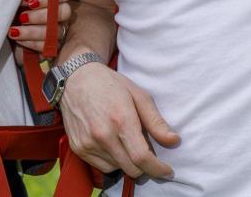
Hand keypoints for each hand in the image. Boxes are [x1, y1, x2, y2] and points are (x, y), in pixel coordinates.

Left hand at [9, 0, 72, 52]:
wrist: (5, 36)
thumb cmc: (12, 16)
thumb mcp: (16, 3)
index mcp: (53, 0)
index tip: (30, 2)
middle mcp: (60, 15)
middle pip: (64, 12)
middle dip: (41, 15)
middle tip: (22, 17)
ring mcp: (58, 32)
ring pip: (55, 31)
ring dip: (32, 31)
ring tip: (14, 31)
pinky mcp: (52, 48)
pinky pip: (48, 46)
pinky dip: (31, 43)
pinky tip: (18, 40)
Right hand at [61, 62, 180, 179]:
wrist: (76, 79)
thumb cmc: (110, 85)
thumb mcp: (139, 95)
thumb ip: (156, 121)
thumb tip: (174, 141)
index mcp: (121, 120)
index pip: (142, 158)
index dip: (158, 169)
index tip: (168, 171)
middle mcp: (103, 135)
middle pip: (131, 169)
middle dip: (145, 166)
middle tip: (147, 152)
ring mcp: (88, 143)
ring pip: (118, 168)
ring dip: (127, 162)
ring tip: (125, 141)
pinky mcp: (78, 148)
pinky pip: (102, 166)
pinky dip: (112, 160)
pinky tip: (112, 143)